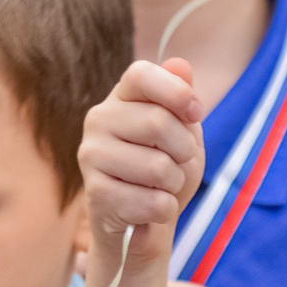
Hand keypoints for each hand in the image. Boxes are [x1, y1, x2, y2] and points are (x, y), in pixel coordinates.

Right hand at [80, 59, 207, 268]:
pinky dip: (164, 210)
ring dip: (174, 184)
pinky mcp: (95, 195)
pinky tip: (148, 208)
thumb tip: (181, 64)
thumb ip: (181, 97)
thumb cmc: (165, 168)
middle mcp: (98, 120)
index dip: (176, 92)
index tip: (195, 112)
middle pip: (158, 122)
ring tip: (160, 187)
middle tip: (177, 163)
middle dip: (184, 150)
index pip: (141, 74)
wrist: (145, 222)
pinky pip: (153, 202)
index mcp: (121, 98)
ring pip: (158, 168)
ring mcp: (91, 156)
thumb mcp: (183, 130)